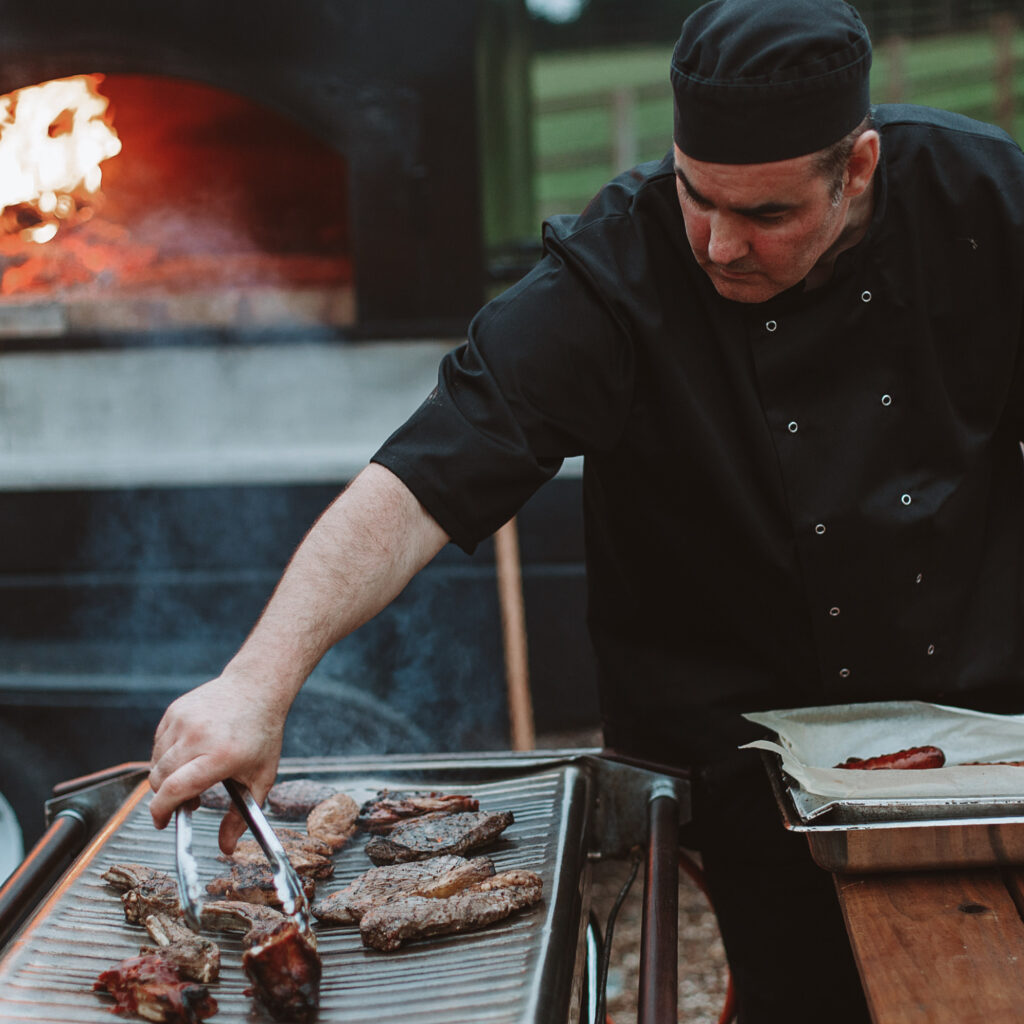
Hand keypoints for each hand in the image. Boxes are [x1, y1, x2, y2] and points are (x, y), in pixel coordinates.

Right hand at [148, 673, 286, 853]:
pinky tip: (189, 756)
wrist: (257, 687)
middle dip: (166, 798)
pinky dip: (166, 757)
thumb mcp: (261, 777)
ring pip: (156, 763)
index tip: (163, 823)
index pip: (176, 789)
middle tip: (187, 803)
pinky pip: (158, 744)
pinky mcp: (174, 711)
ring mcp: (183, 721)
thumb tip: (226, 849)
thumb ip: (241, 816)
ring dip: (166, 778)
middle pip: (160, 780)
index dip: (162, 811)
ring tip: (192, 778)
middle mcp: (198, 736)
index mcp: (220, 755)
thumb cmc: (263, 734)